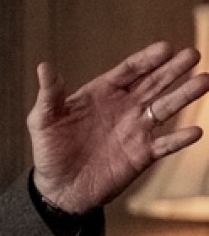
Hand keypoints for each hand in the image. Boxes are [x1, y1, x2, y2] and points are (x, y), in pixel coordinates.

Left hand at [28, 41, 208, 214]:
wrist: (59, 186)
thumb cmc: (49, 149)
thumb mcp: (42, 120)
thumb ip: (48, 95)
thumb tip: (44, 67)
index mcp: (101, 94)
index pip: (128, 72)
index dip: (146, 60)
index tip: (165, 48)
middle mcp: (123, 108)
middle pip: (153, 84)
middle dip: (172, 69)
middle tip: (193, 54)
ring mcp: (135, 130)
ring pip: (164, 109)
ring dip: (184, 95)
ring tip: (204, 80)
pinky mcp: (142, 154)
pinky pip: (165, 145)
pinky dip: (180, 139)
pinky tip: (195, 131)